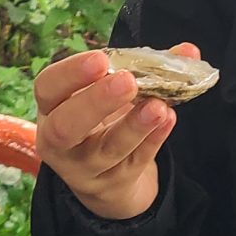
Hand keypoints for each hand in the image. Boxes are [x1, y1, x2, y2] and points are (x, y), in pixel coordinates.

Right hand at [34, 42, 197, 220]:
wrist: (107, 178)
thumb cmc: (103, 120)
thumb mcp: (108, 92)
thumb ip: (142, 67)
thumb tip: (187, 51)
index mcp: (52, 107)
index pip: (47, 88)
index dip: (71, 73)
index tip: (100, 59)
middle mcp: (59, 141)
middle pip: (67, 127)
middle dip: (96, 102)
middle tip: (127, 81)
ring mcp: (86, 168)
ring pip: (107, 149)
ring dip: (134, 126)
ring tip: (158, 106)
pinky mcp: (114, 184)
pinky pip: (135, 162)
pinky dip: (153, 141)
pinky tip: (168, 121)